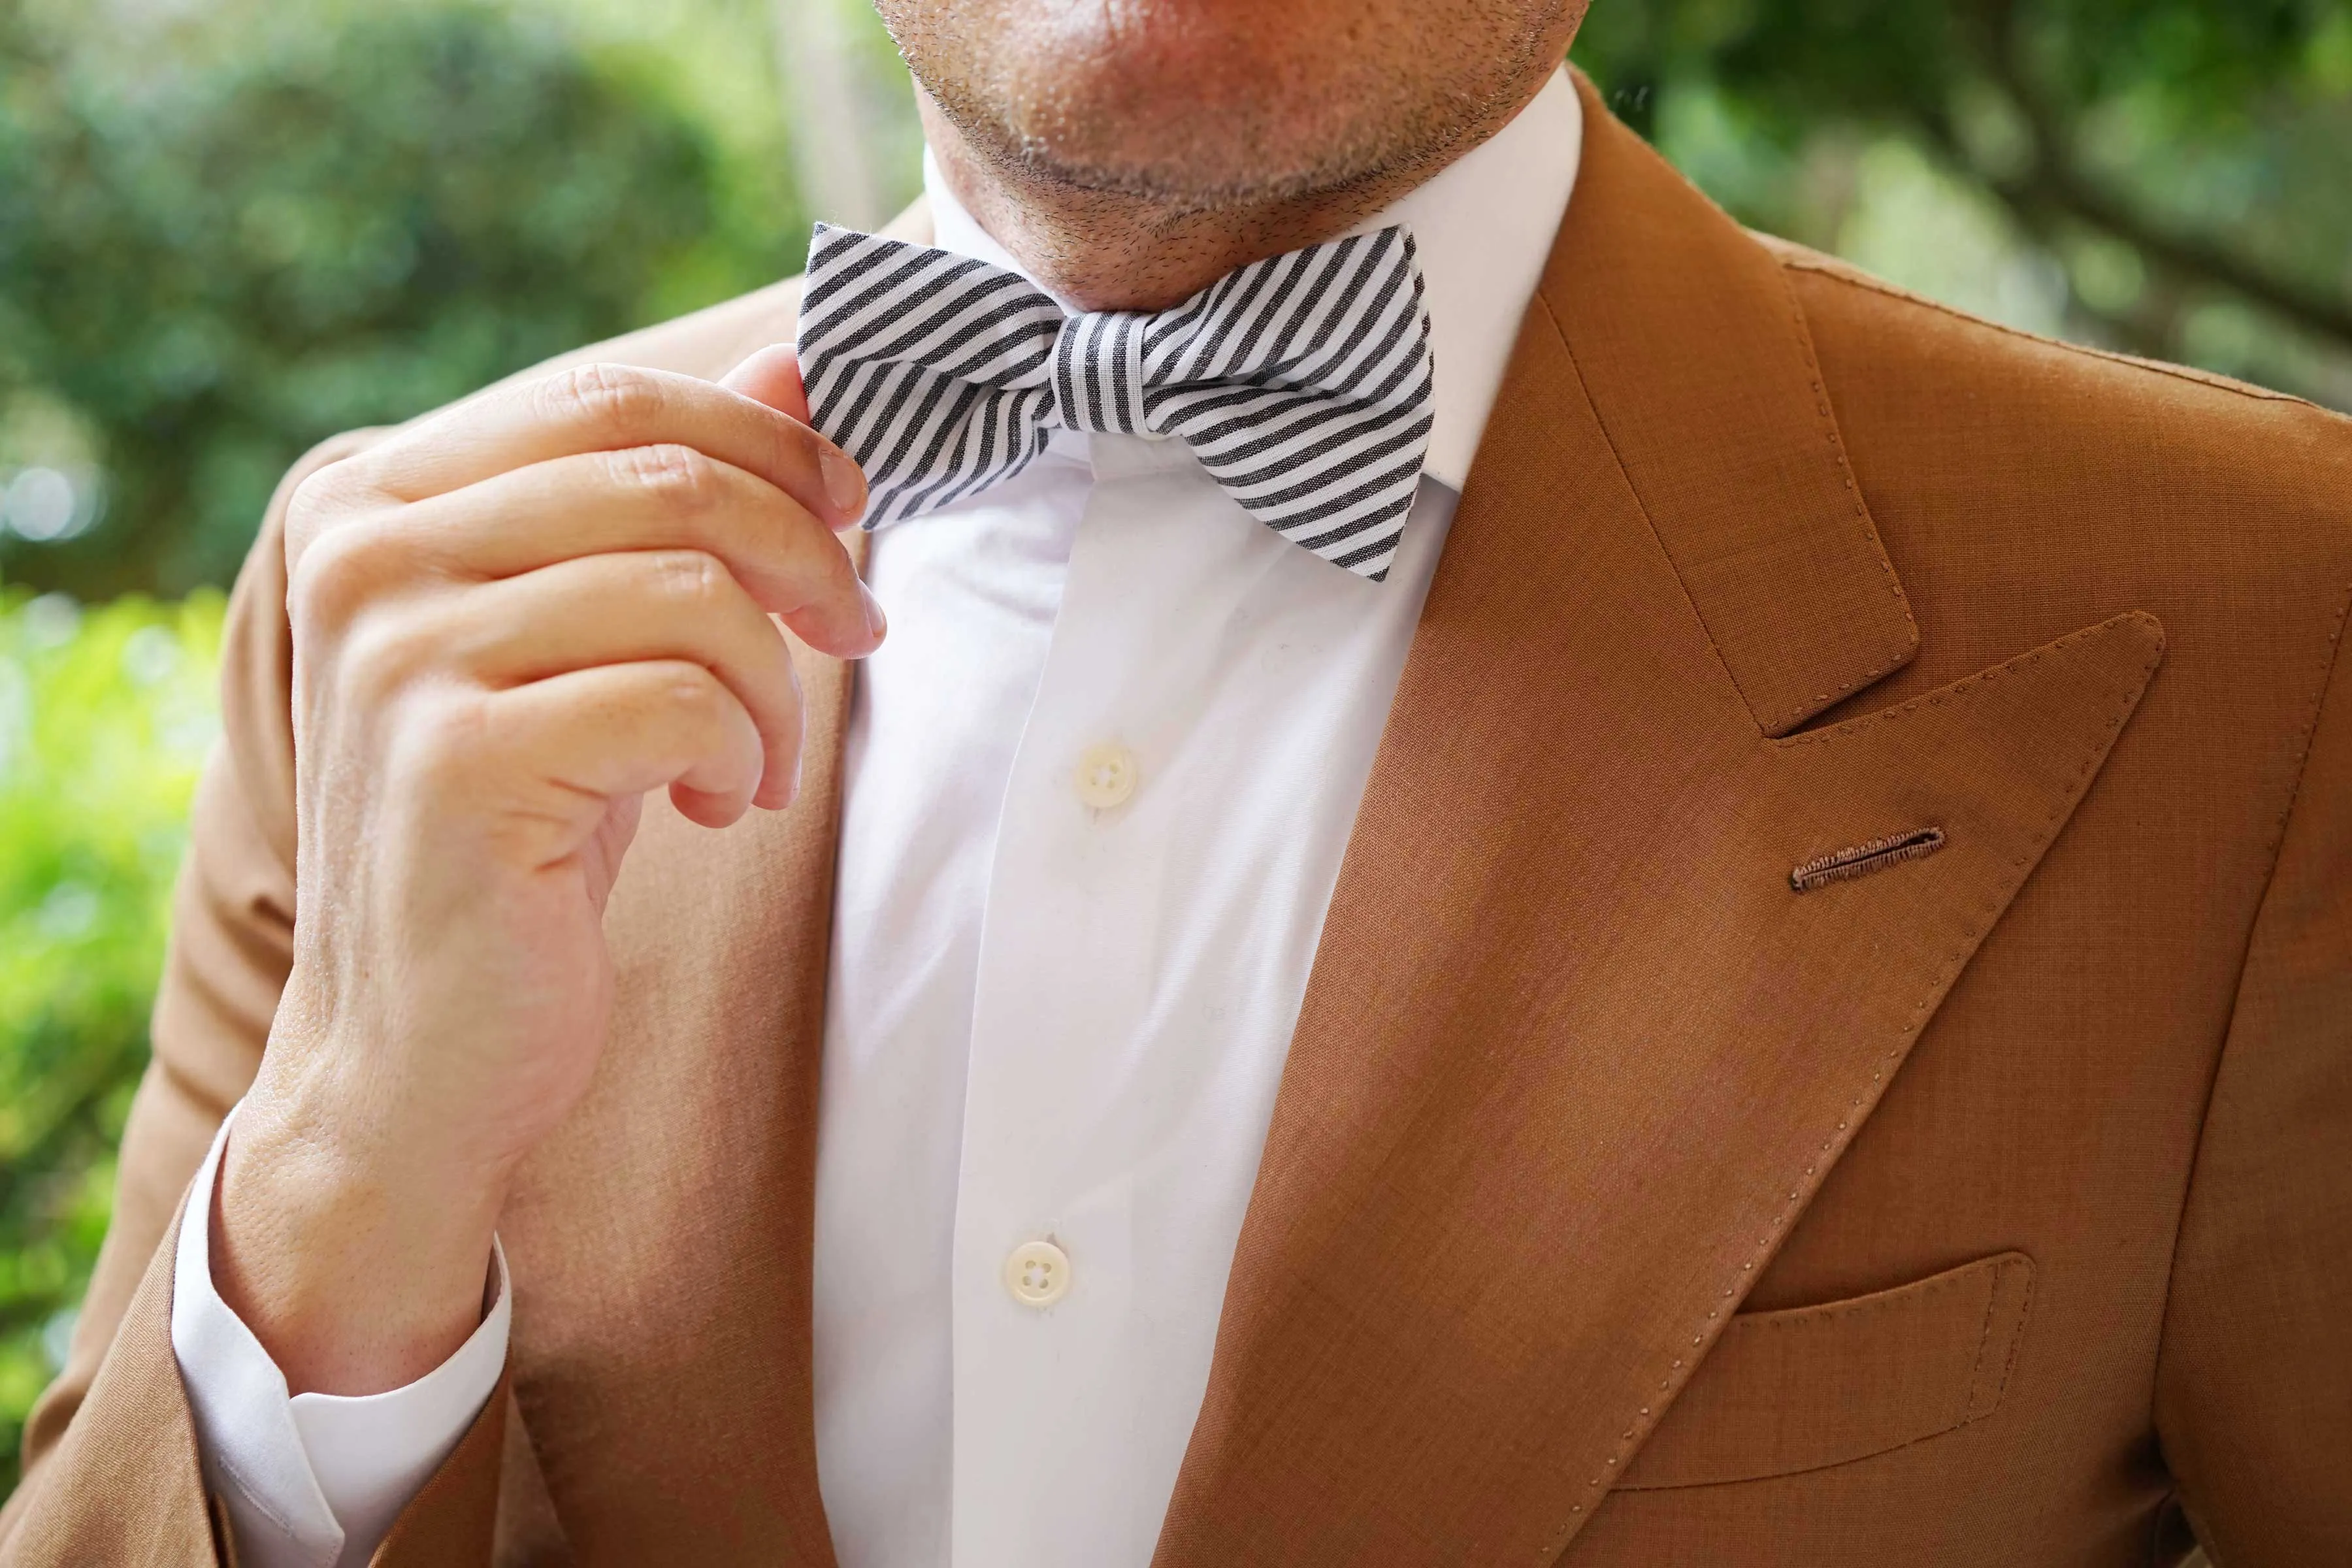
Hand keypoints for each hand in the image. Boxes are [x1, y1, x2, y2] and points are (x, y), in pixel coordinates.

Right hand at [213, 347, 873, 1394]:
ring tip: (756, 760)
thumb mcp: (595, 645)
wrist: (421, 1052)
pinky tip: (715, 808)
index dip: (762, 439)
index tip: (849, 510)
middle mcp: (362, 558)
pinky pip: (680, 699)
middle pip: (662, 476)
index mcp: (377, 502)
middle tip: (856, 625)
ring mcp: (396, 657)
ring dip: (772, 682)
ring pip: (688, 590)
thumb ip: (668, 499)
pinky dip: (741, 752)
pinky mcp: (456, 763)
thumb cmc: (521, 836)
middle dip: (802, 547)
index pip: (608, 401)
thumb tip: (793, 358)